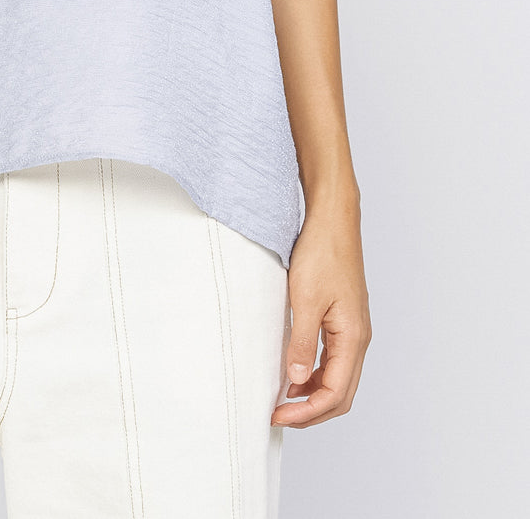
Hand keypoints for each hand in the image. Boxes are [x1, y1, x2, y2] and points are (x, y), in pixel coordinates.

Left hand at [272, 197, 371, 427]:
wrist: (332, 219)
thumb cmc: (321, 252)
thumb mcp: (304, 299)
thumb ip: (301, 342)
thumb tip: (295, 380)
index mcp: (353, 337)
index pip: (334, 393)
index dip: (306, 412)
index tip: (278, 416)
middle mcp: (358, 338)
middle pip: (341, 393)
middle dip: (311, 411)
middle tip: (279, 416)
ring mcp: (352, 328)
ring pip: (338, 377)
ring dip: (313, 394)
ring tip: (282, 399)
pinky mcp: (343, 318)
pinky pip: (333, 358)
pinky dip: (315, 373)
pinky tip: (293, 370)